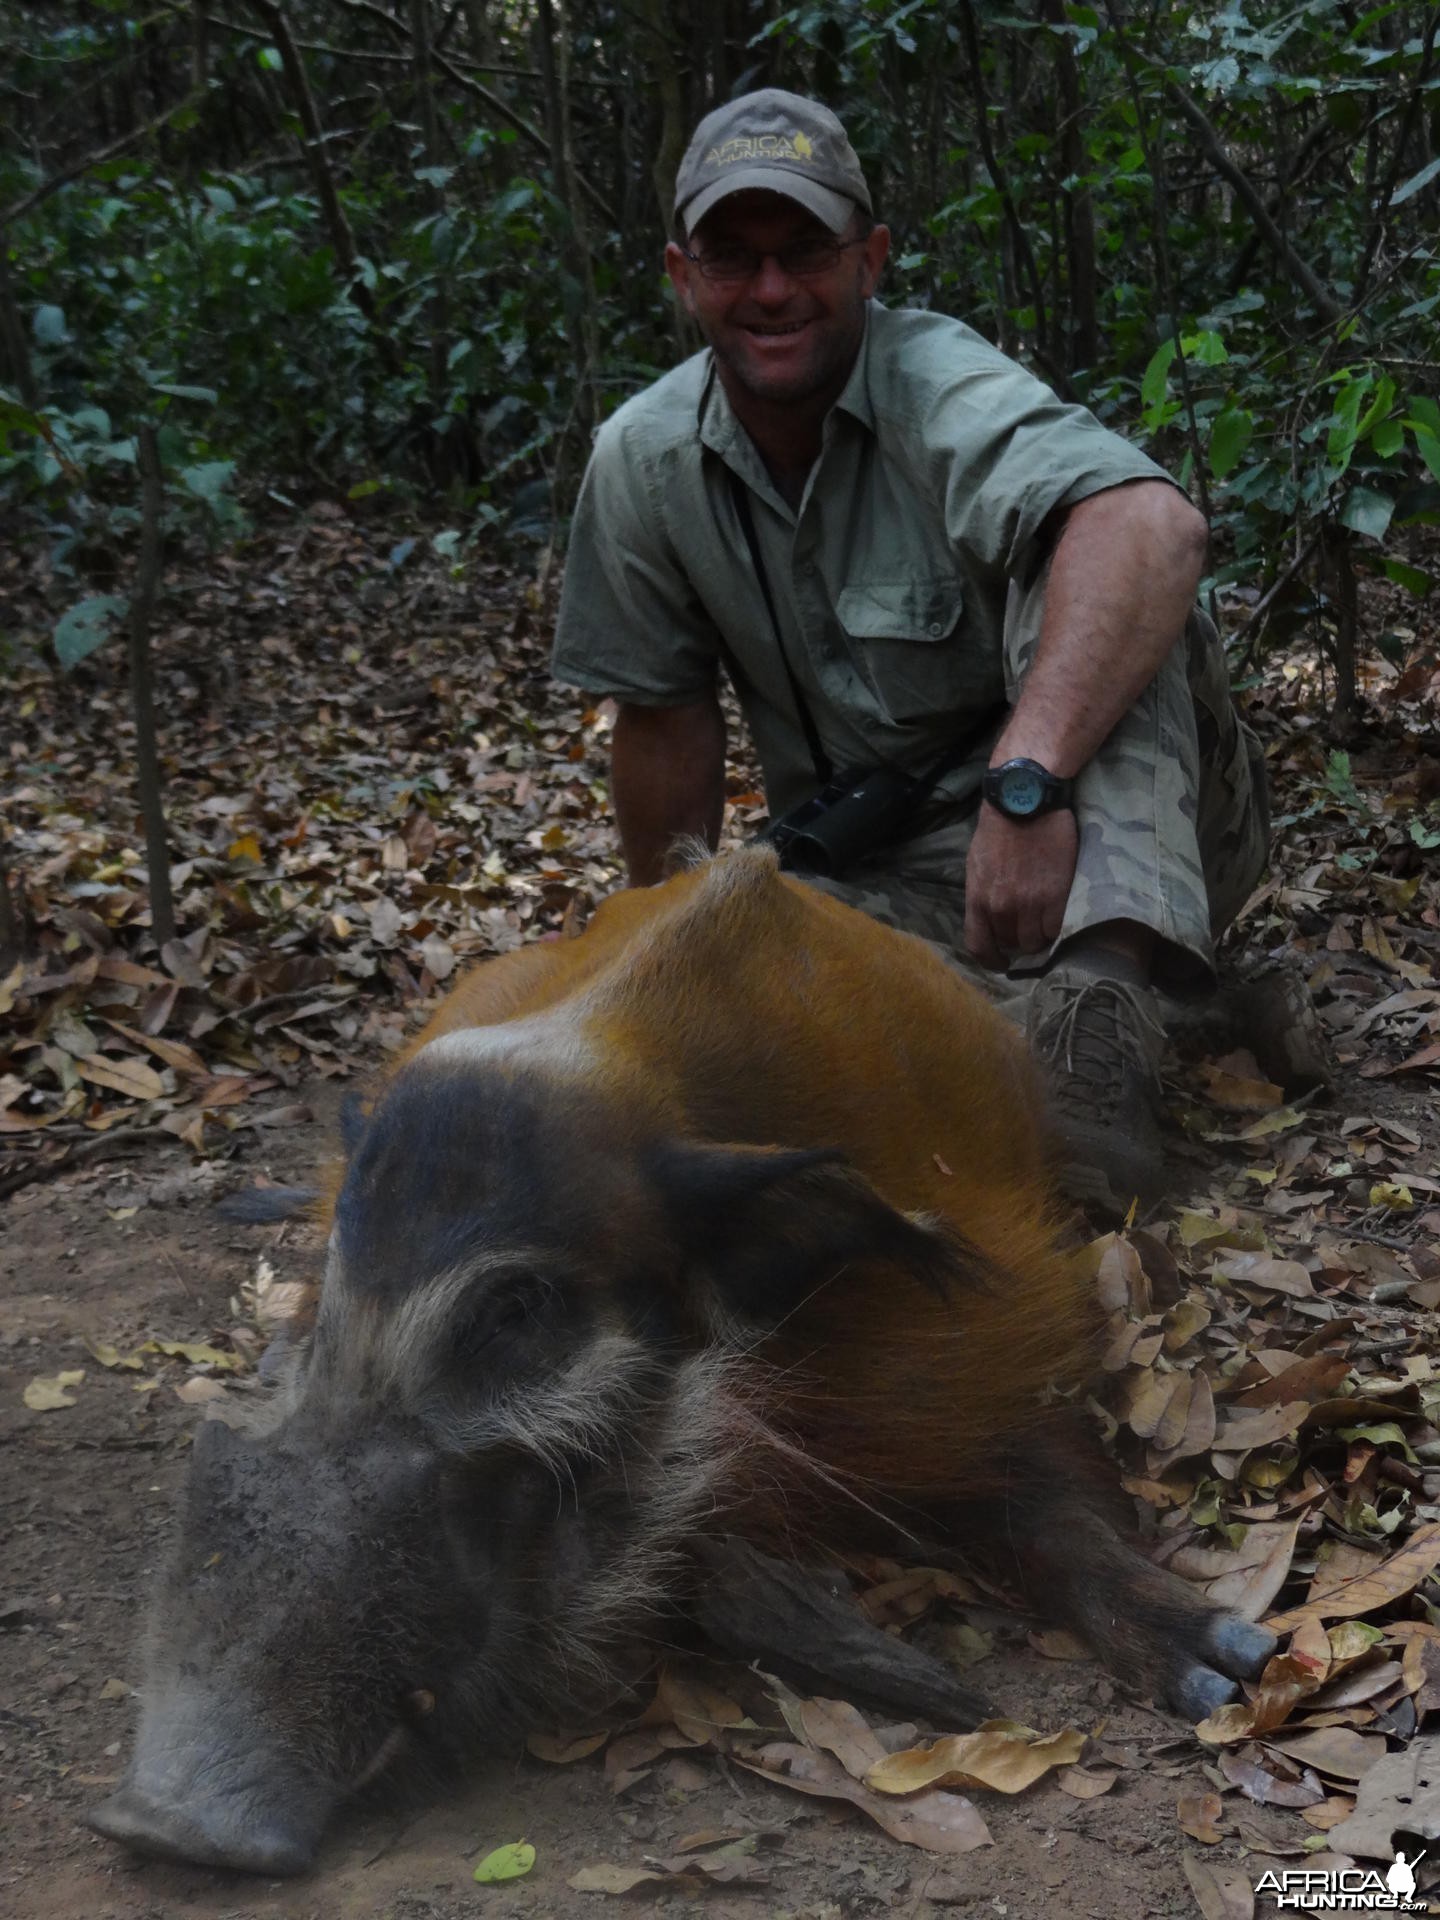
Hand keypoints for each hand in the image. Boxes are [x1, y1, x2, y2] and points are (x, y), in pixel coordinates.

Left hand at [963, 804, 1077, 969]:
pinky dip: (1057, 929)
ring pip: (1035, 942)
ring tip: (1045, 922)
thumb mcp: (977, 865)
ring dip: (1040, 937)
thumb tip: (990, 919)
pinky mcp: (1056, 895)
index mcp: (977, 899)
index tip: (1002, 961)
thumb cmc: (999, 829)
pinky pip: (1056, 930)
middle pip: (1011, 944)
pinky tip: (1058, 917)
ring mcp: (1029, 903)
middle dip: (1018, 942)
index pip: (979, 947)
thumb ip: (983, 896)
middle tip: (1029, 930)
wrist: (1025, 801)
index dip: (991, 960)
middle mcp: (1001, 907)